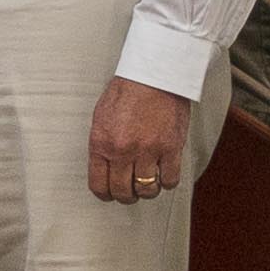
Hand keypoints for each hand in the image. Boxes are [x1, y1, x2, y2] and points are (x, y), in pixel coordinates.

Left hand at [81, 75, 193, 204]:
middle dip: (126, 195)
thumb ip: (102, 144)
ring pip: (147, 190)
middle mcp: (123, 150)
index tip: (110, 194)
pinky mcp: (171, 148)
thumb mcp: (101, 117)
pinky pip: (169, 180)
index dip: (105, 194)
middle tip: (130, 190)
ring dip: (147, 190)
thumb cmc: (128, 91)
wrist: (154, 74)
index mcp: (101, 142)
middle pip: (123, 192)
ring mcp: (148, 151)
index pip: (98, 184)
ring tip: (148, 181)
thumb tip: (103, 167)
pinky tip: (164, 173)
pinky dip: (167, 181)